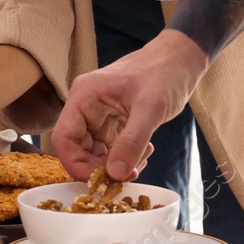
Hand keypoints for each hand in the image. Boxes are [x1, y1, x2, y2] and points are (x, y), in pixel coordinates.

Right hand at [51, 30, 205, 180]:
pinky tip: (144, 152)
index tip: (98, 182)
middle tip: (127, 175)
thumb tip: (115, 175)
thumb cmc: (163, 73)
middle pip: (77, 148)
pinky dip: (125, 158)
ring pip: (94, 152)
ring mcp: (99, 115)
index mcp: (84, 96)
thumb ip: (131, 142)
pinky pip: (110, 149)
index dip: (75, 164)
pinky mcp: (112, 122)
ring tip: (142, 158)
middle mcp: (86, 107)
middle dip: (99, 167)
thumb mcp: (150, 108)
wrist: (179, 60)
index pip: (64, 137)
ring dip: (115, 164)